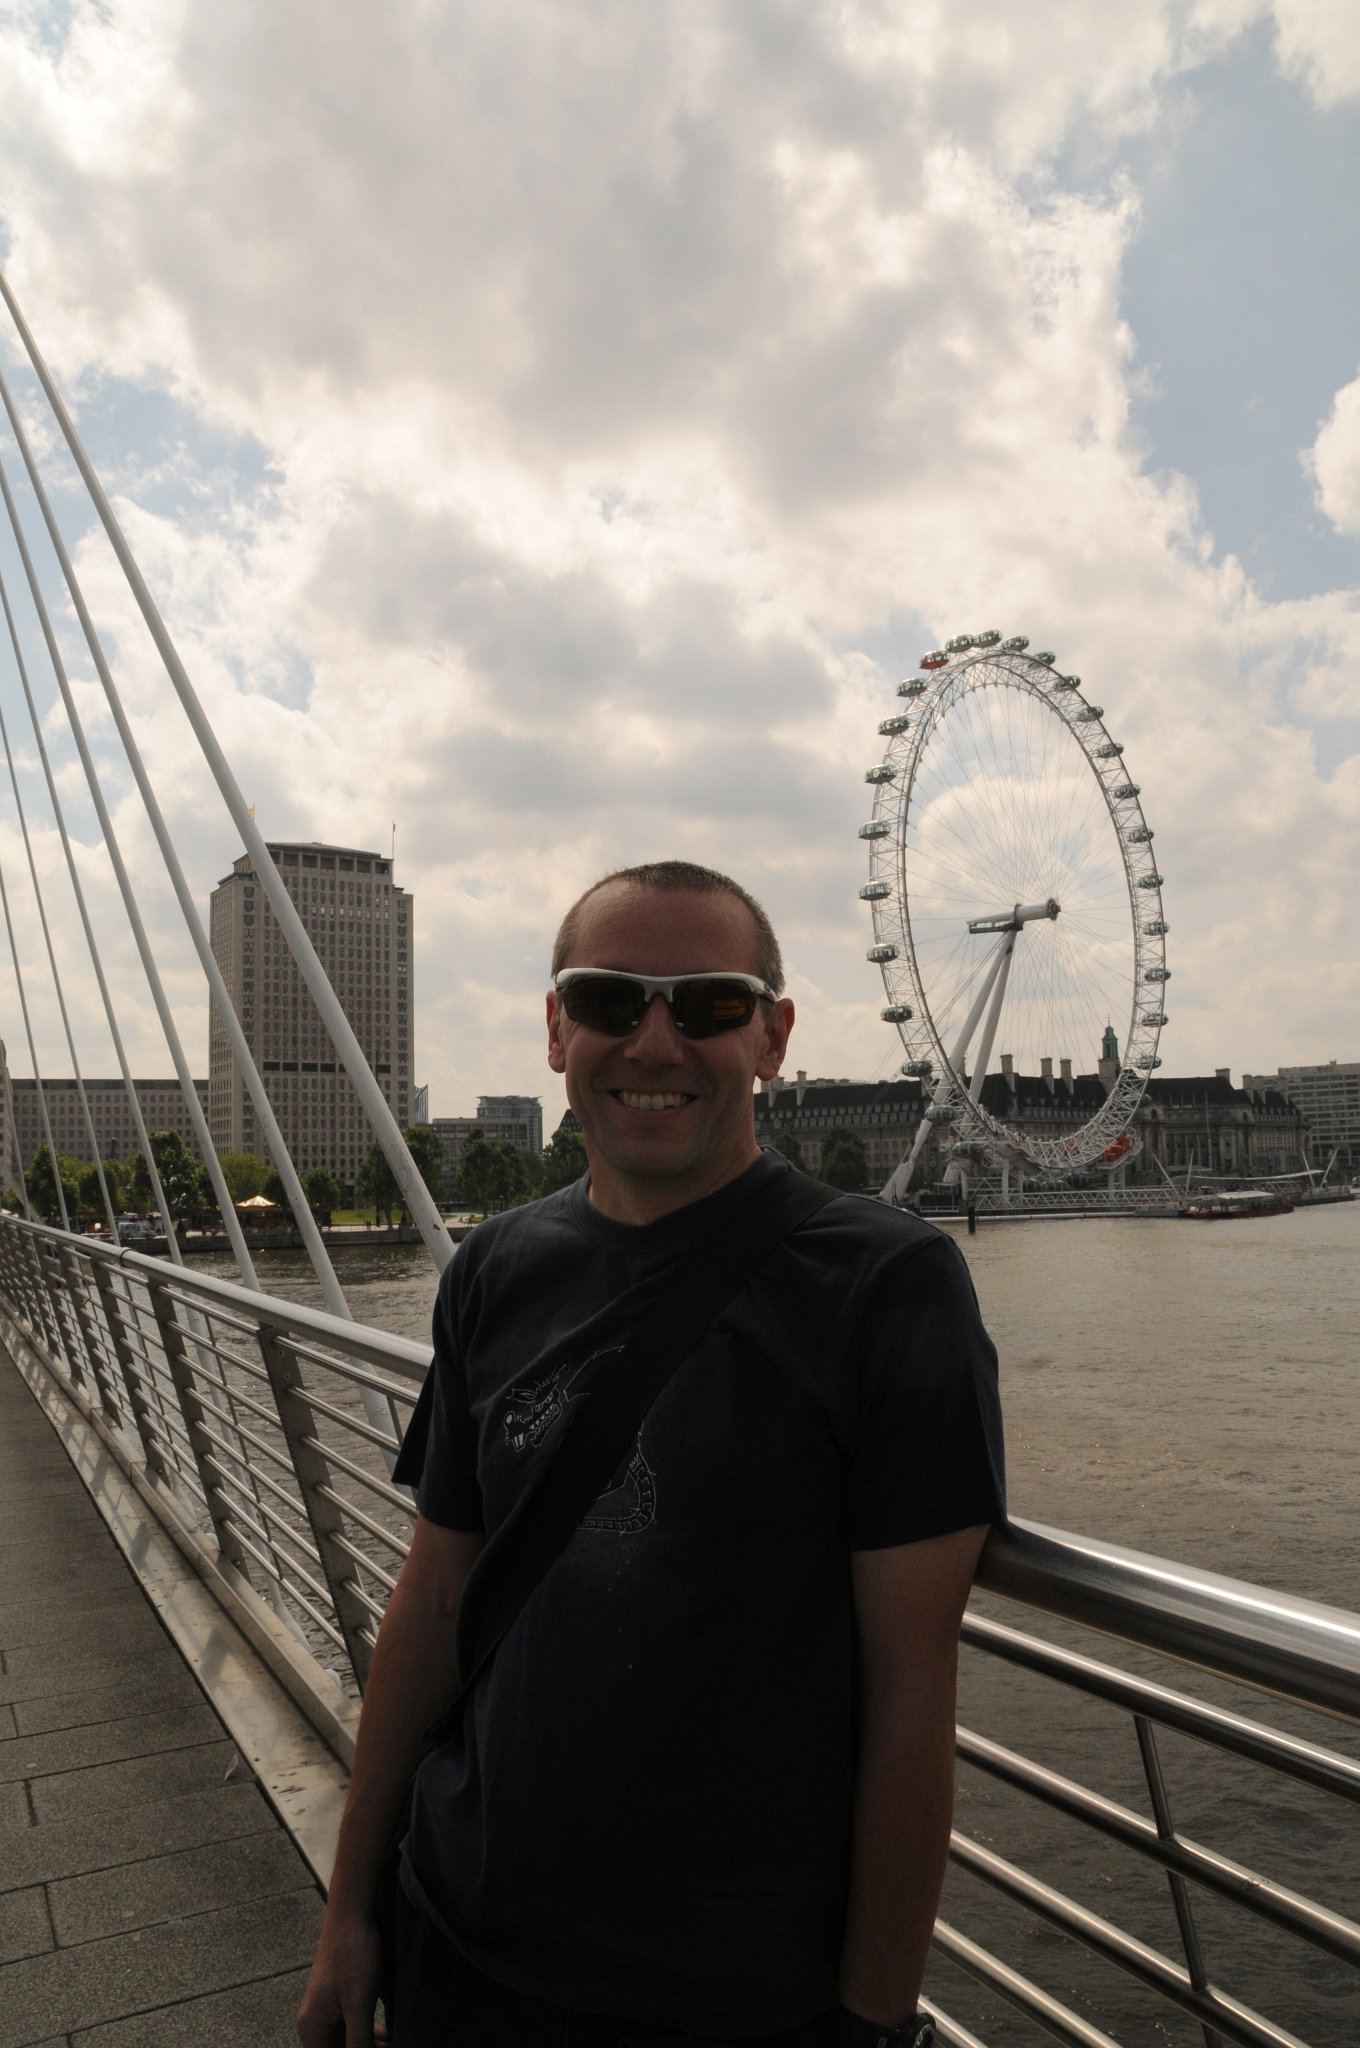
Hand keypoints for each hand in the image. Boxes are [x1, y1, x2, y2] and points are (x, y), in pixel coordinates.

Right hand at [296, 1908, 385, 2047]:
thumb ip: (358, 2041)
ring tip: (395, 2040)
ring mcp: (327, 2012)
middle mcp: (315, 2024)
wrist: (353, 1911)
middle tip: (395, 2045)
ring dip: (371, 2046)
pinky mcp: (340, 2000)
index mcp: (312, 2029)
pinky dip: (370, 2035)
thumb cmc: (353, 1952)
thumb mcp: (358, 2003)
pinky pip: (352, 2029)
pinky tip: (388, 2033)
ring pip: (348, 2043)